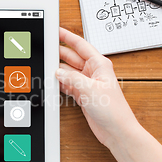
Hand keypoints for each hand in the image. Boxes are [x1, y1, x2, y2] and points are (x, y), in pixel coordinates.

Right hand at [55, 27, 138, 147]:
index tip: (56, 30)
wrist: (117, 131)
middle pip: (71, 57)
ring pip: (67, 71)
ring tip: (45, 66)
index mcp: (99, 64)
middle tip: (45, 49)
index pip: (80, 45)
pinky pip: (67, 84)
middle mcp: (93, 72)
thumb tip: (58, 72)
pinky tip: (51, 82)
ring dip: (57, 70)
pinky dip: (59, 83)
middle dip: (58, 53)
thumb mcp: (90, 89)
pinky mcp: (82, 94)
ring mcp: (87, 83)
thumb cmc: (113, 110)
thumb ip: (72, 78)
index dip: (67, 36)